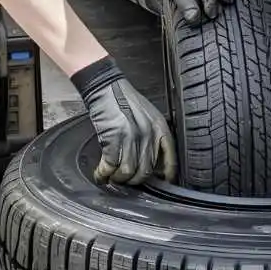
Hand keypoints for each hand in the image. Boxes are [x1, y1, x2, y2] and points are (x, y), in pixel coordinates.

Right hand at [73, 58, 176, 184]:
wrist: (106, 86)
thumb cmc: (124, 99)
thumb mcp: (147, 116)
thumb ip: (152, 135)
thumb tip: (151, 160)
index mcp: (160, 127)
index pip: (170, 157)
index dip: (167, 174)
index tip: (163, 183)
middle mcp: (148, 133)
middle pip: (146, 169)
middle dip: (135, 180)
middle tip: (126, 180)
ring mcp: (131, 136)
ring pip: (128, 171)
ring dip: (118, 178)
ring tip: (112, 177)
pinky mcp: (113, 138)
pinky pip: (111, 165)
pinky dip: (104, 173)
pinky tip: (100, 174)